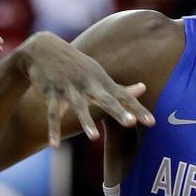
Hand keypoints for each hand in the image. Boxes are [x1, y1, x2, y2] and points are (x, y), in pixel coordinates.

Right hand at [17, 32, 154, 145]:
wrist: (43, 50)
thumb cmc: (78, 67)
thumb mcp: (99, 75)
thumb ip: (119, 88)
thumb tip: (144, 88)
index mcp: (101, 82)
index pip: (124, 97)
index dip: (137, 109)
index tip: (152, 122)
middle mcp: (88, 85)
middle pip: (105, 100)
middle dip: (117, 111)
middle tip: (130, 122)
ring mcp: (69, 88)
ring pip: (78, 106)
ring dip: (85, 121)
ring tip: (94, 137)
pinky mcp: (52, 93)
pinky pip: (53, 114)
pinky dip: (53, 130)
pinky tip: (55, 146)